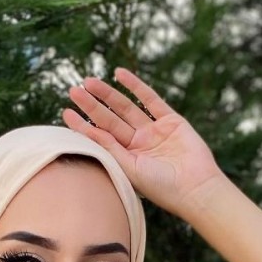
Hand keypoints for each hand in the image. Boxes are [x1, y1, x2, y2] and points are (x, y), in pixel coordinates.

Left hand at [61, 67, 222, 213]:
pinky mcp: (171, 120)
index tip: (66, 112)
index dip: (83, 124)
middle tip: (73, 91)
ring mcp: (154, 131)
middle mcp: (138, 144)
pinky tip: (119, 74)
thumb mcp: (129, 169)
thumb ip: (110, 149)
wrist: (195, 188)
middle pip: (110, 119)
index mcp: (126, 158)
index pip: (100, 137)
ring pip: (126, 107)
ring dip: (108, 94)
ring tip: (89, 82)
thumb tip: (88, 132)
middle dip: (92, 105)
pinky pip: (150, 99)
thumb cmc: (161, 187)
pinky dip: (135, 86)